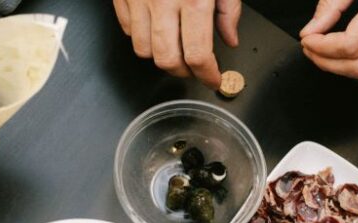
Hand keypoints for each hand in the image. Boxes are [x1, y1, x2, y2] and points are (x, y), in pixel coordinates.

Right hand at [113, 0, 240, 88]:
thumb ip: (228, 9)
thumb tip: (230, 38)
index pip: (198, 55)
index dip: (208, 75)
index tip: (213, 79)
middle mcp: (163, 2)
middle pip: (167, 60)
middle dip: (183, 72)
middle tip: (195, 68)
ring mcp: (138, 0)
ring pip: (143, 50)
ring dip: (161, 55)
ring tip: (174, 45)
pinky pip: (127, 29)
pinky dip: (141, 36)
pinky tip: (155, 27)